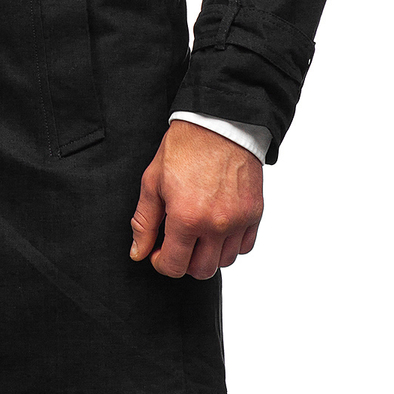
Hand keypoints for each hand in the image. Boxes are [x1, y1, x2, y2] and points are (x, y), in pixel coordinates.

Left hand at [129, 119, 263, 278]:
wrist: (219, 122)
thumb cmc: (184, 147)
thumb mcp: (152, 181)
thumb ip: (144, 221)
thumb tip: (138, 252)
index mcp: (186, 217)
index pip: (174, 266)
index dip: (160, 262)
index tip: (157, 250)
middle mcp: (216, 225)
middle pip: (201, 270)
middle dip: (184, 262)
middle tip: (176, 242)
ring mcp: (239, 221)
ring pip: (224, 261)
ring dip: (208, 254)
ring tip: (197, 232)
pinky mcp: (255, 213)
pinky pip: (244, 246)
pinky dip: (230, 244)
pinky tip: (217, 226)